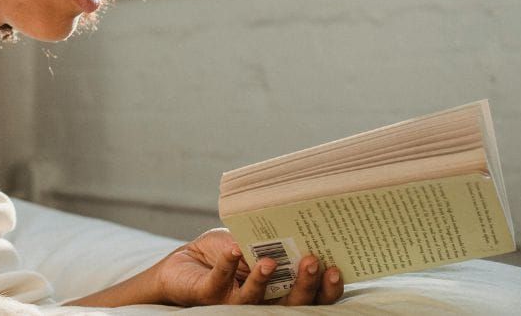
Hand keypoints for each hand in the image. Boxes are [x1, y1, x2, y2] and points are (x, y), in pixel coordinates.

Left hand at [151, 228, 342, 306]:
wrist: (184, 264)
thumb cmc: (226, 251)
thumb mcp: (253, 240)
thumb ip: (272, 238)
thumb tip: (295, 219)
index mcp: (282, 287)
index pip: (312, 294)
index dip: (327, 287)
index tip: (335, 268)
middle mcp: (264, 300)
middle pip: (293, 302)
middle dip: (305, 285)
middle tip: (313, 262)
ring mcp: (237, 302)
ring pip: (257, 300)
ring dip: (265, 279)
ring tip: (270, 261)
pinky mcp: (211, 296)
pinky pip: (222, 281)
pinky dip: (228, 265)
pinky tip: (234, 250)